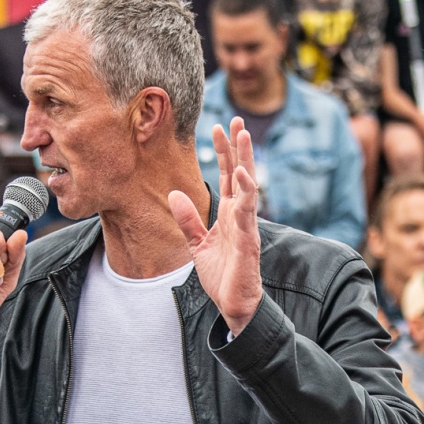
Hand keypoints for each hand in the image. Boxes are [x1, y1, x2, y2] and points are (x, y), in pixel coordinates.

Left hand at [173, 120, 264, 335]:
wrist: (233, 304)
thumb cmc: (222, 276)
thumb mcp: (197, 244)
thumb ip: (188, 220)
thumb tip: (174, 193)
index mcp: (229, 214)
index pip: (226, 176)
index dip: (223, 152)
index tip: (217, 127)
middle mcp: (241, 215)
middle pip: (240, 173)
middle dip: (238, 147)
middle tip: (236, 119)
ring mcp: (246, 226)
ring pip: (248, 186)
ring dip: (246, 160)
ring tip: (243, 136)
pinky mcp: (248, 240)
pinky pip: (248, 212)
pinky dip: (245, 192)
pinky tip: (241, 174)